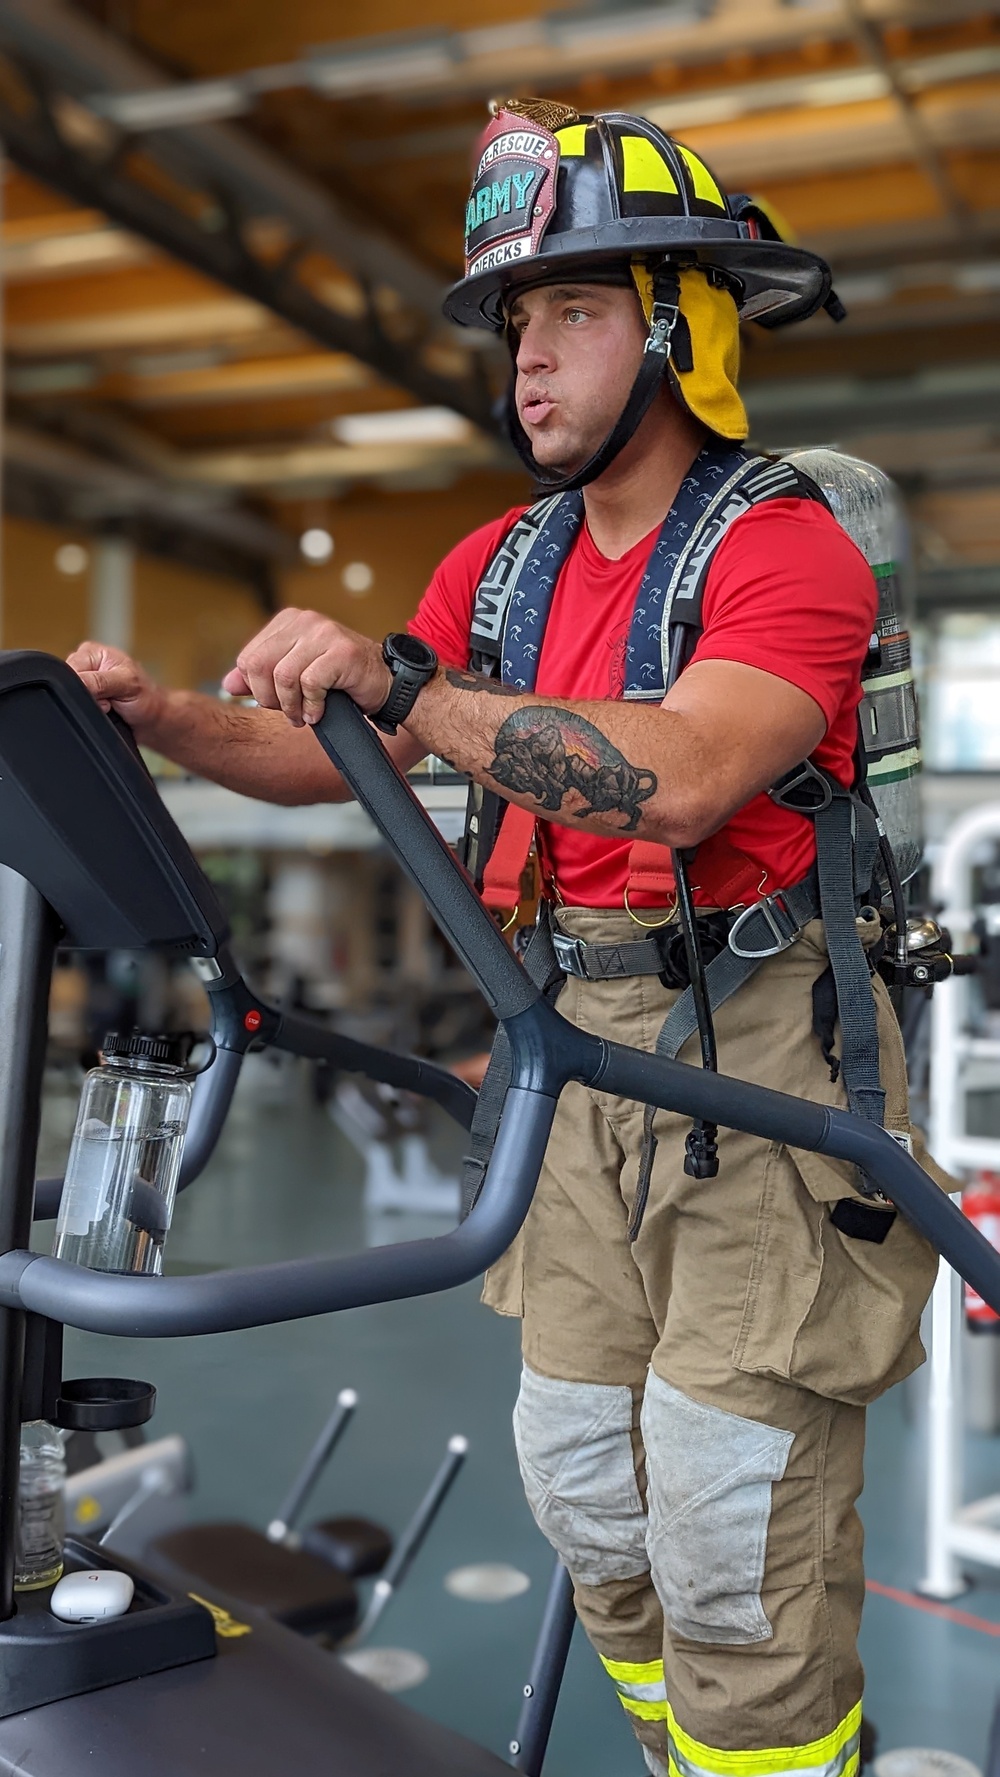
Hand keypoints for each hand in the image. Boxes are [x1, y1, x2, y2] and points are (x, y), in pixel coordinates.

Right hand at [66, 642, 166, 733]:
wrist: (154, 720)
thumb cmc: (147, 697)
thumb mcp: (125, 684)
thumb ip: (99, 682)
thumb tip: (75, 682)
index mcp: (92, 652)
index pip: (70, 669)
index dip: (82, 687)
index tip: (103, 695)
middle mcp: (86, 664)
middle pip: (69, 685)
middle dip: (88, 698)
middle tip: (109, 702)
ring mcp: (85, 682)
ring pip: (72, 699)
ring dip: (91, 707)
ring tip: (110, 706)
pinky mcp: (86, 698)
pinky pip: (78, 709)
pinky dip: (91, 714)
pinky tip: (106, 712)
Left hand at [222, 609, 392, 727]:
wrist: (387, 683)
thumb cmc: (343, 679)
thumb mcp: (296, 675)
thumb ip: (261, 677)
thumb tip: (228, 683)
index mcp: (288, 622)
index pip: (248, 658)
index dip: (256, 688)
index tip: (277, 701)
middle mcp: (305, 621)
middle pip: (259, 665)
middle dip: (269, 698)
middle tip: (289, 711)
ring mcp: (324, 633)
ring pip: (283, 677)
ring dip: (291, 706)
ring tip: (304, 715)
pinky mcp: (341, 651)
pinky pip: (310, 684)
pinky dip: (313, 707)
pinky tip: (320, 712)